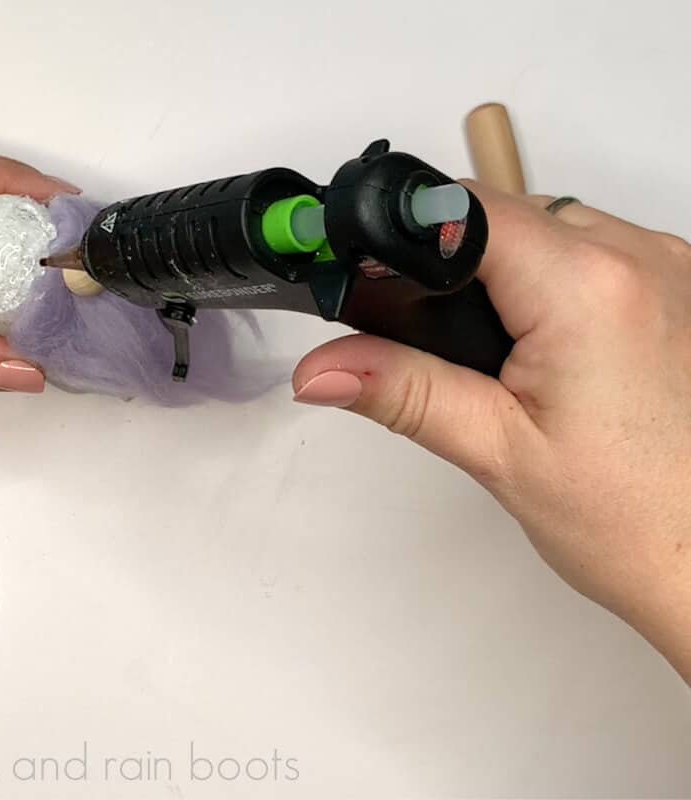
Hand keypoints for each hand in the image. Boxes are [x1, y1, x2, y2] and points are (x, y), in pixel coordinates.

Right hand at [292, 184, 690, 678]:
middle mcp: (643, 258)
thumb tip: (320, 368)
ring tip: (505, 362)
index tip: (370, 280)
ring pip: (555, 228)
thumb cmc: (638, 521)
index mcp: (590, 289)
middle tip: (438, 346)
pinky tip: (555, 356)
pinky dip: (560, 286)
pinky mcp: (687, 289)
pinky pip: (601, 253)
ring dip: (512, 274)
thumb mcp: (497, 452)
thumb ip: (402, 392)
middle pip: (508, 213)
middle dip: (456, 264)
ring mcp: (675, 269)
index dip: (405, 239)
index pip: (466, 210)